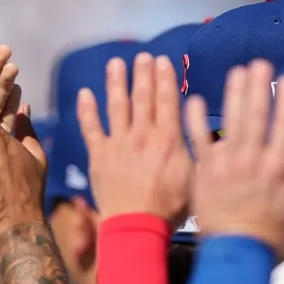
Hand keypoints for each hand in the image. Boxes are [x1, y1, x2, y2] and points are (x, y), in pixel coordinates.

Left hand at [79, 53, 192, 223]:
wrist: (136, 226)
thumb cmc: (169, 208)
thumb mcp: (194, 177)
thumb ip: (193, 150)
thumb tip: (198, 132)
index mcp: (168, 138)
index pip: (167, 100)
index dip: (164, 78)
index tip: (162, 60)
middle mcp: (143, 135)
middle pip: (143, 97)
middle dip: (143, 74)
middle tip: (142, 56)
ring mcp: (119, 144)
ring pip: (117, 106)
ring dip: (116, 82)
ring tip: (116, 63)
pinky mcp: (99, 156)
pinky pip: (91, 128)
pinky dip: (87, 110)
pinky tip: (85, 94)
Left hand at [185, 60, 283, 257]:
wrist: (237, 257)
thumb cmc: (274, 238)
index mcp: (280, 168)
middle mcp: (253, 161)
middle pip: (257, 116)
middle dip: (259, 87)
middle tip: (260, 63)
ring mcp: (227, 165)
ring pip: (231, 122)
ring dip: (234, 95)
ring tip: (237, 71)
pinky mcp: (204, 172)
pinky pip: (198, 141)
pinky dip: (196, 120)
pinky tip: (194, 99)